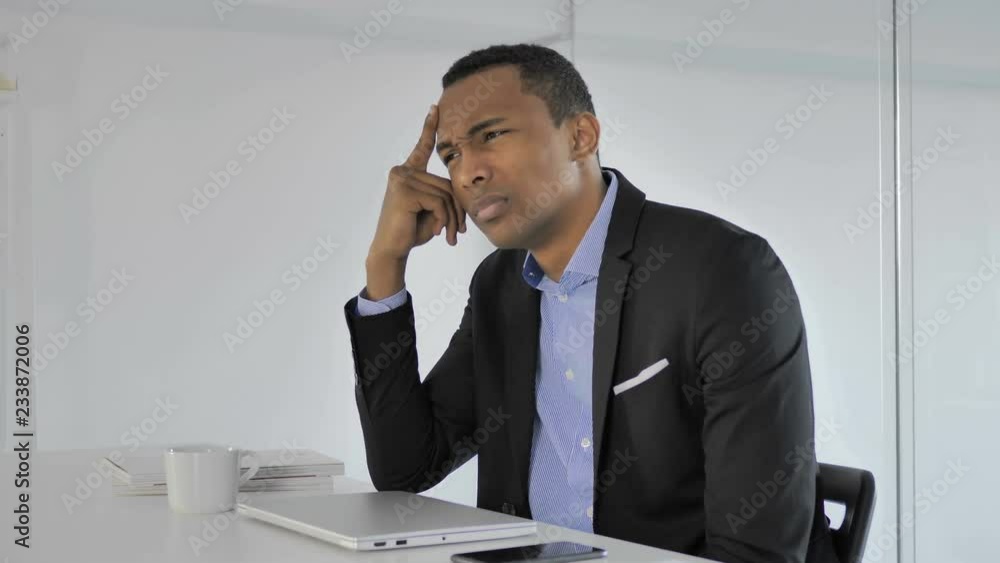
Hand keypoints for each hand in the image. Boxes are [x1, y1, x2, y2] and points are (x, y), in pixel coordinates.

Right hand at [368, 104, 466, 261]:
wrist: (392, 250)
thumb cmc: (411, 231)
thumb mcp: (432, 209)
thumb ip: (443, 195)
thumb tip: (462, 191)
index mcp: (408, 173)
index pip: (422, 148)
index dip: (429, 128)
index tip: (435, 108)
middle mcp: (402, 171)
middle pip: (446, 184)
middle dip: (456, 210)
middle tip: (458, 232)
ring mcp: (402, 179)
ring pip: (445, 194)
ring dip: (451, 218)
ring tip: (448, 235)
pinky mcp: (405, 190)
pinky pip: (438, 202)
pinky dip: (443, 219)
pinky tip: (436, 231)